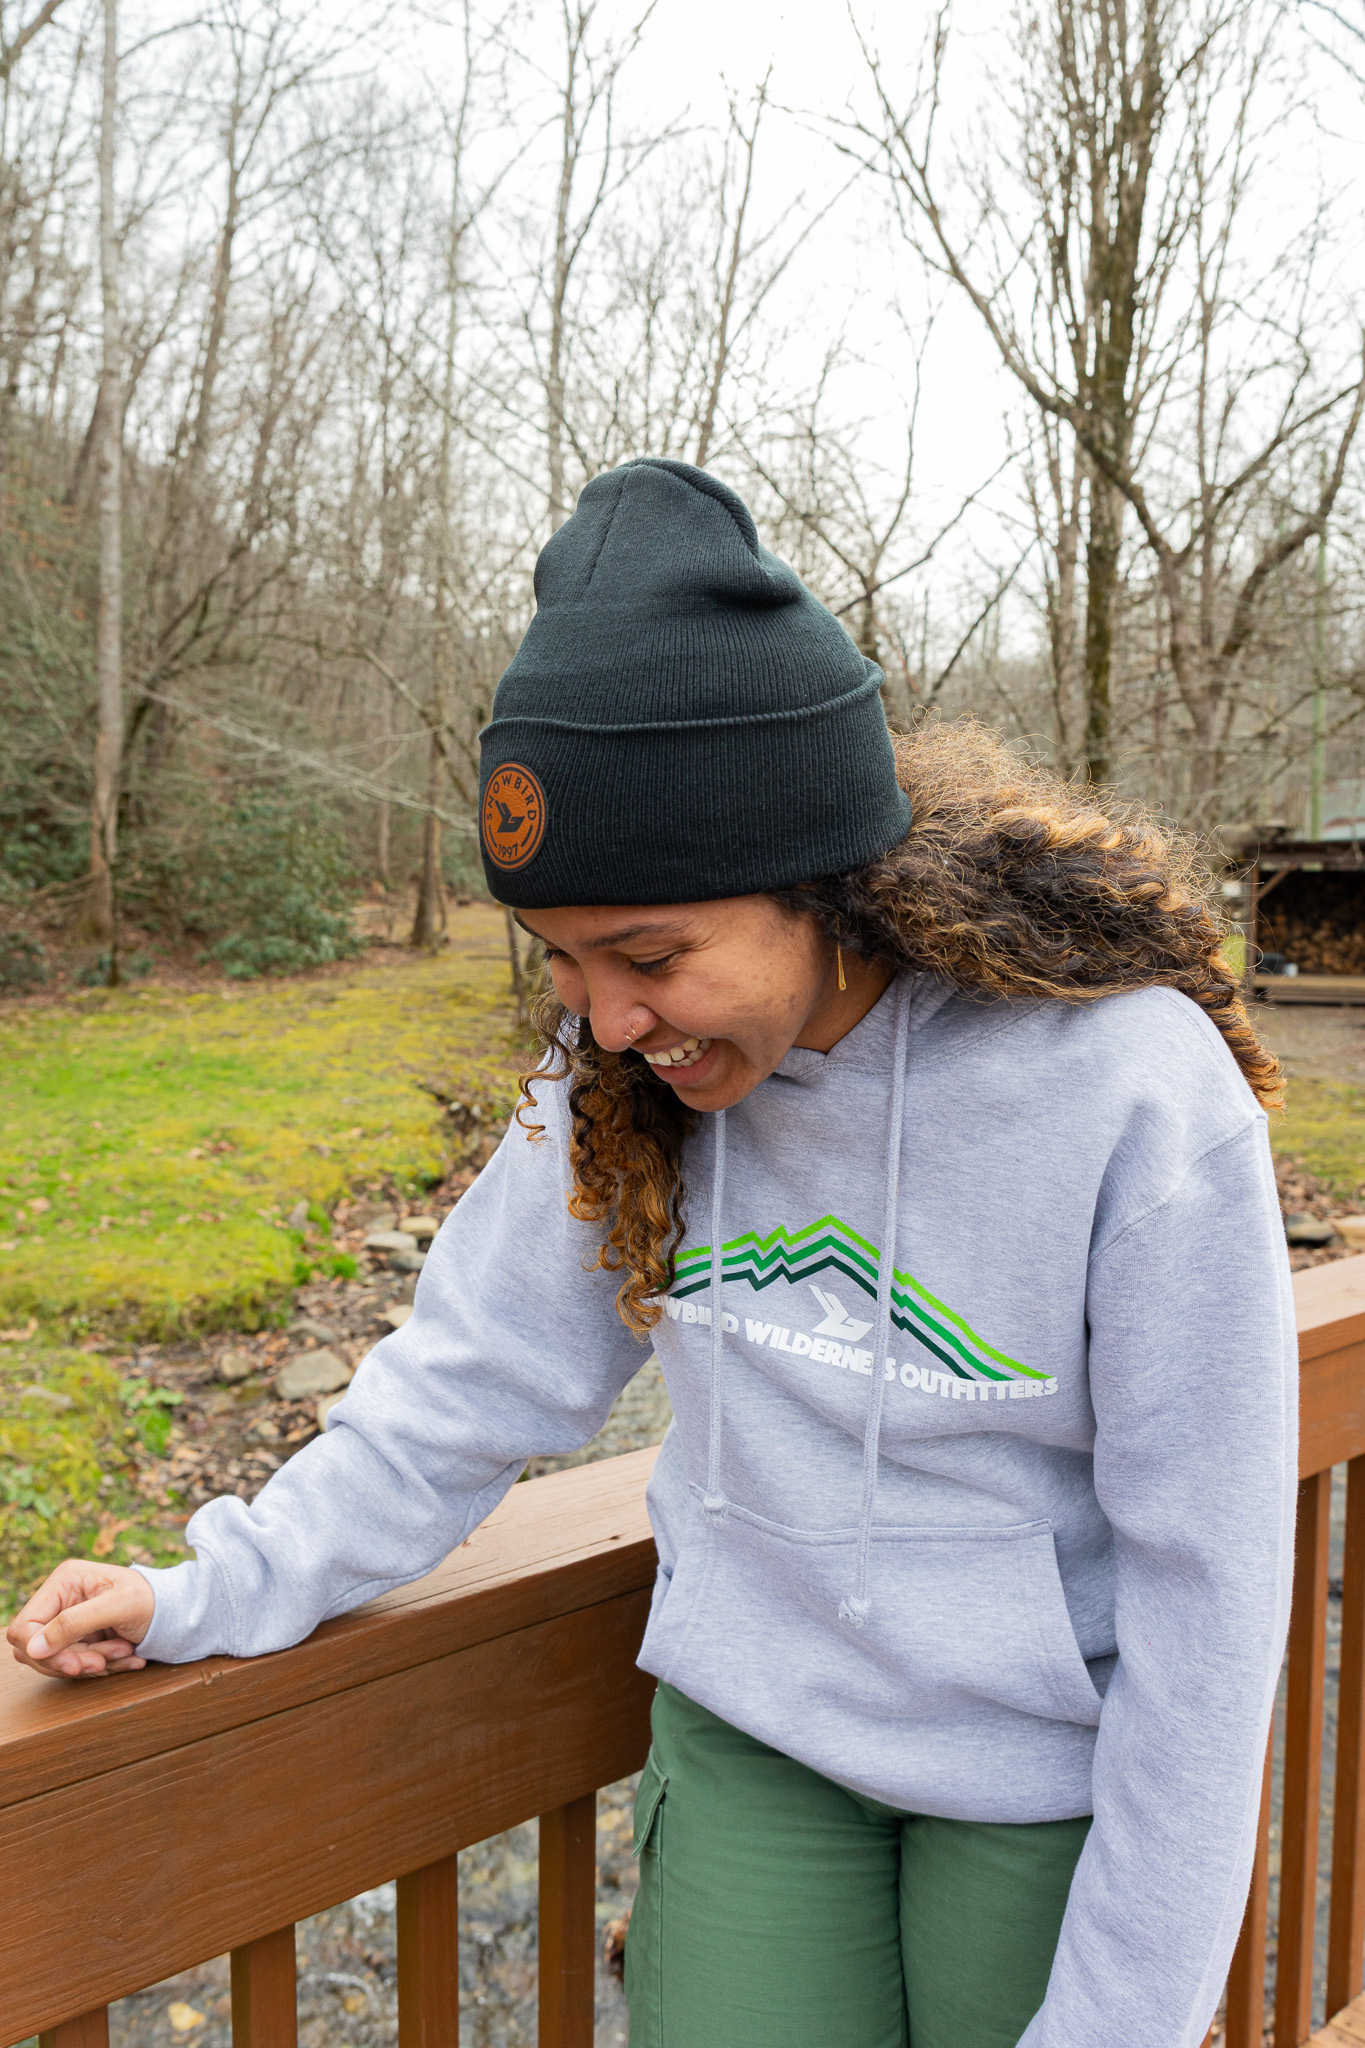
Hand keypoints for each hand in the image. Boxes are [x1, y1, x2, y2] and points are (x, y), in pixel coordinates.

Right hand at [7, 1559, 155, 1678]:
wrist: (175, 1611)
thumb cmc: (152, 1599)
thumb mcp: (117, 1607)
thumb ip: (74, 1624)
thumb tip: (32, 1648)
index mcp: (64, 1582)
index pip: (25, 1627)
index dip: (43, 1652)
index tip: (75, 1666)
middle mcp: (61, 1600)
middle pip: (36, 1649)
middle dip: (72, 1660)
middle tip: (104, 1662)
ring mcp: (69, 1621)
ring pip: (57, 1660)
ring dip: (92, 1663)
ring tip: (125, 1652)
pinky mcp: (80, 1639)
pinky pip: (76, 1664)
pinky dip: (103, 1666)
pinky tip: (128, 1657)